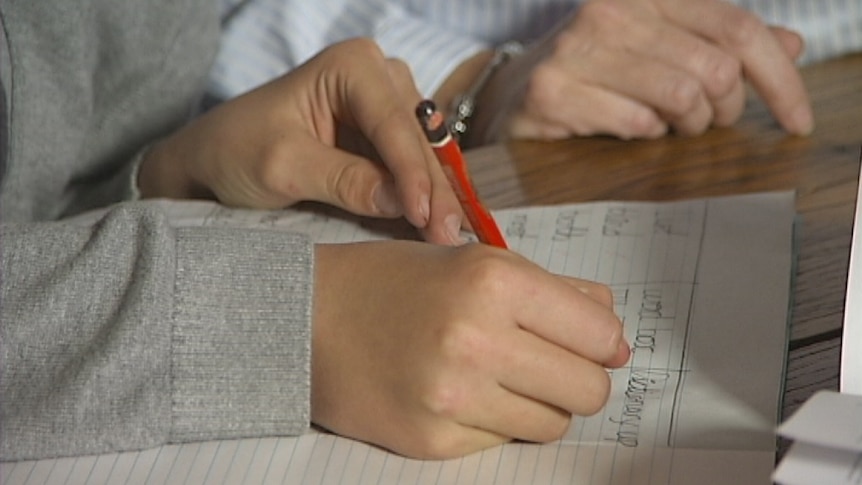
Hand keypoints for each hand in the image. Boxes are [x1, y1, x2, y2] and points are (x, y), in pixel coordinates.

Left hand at [139, 39, 464, 244]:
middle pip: (418, 140)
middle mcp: (378, 78)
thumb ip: (344, 180)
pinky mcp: (385, 140)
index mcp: (351, 66)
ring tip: (448, 238)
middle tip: (451, 237)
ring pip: (424, 156)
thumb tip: (401, 202)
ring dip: (435, 197)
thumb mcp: (283, 168)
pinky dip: (424, 198)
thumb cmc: (235, 152)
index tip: (427, 217)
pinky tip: (436, 227)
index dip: (413, 173)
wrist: (213, 163)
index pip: (392, 123)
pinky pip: (414, 169)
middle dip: (434, 190)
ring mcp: (386, 108)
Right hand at [311, 240, 629, 458]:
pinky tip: (460, 394)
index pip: (600, 334)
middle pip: (589, 390)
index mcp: (493, 282)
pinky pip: (502, 441)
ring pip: (552, 424)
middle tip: (549, 364)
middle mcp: (476, 339)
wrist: (308, 320)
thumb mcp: (471, 262)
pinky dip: (494, 420)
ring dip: (537, 403)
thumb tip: (612, 328)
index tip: (591, 343)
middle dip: (578, 379)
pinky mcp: (433, 440)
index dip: (602, 341)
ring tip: (499, 376)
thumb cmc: (393, 283)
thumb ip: (551, 290)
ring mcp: (453, 397)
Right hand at [448, 0, 811, 145]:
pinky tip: (627, 130)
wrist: (510, 93)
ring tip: (667, 127)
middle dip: (724, 111)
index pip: (737, 27)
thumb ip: (719, 43)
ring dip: (684, 126)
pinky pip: (634, 125)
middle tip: (707, 124)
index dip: (780, 79)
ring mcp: (577, 51)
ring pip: (680, 99)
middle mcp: (611, 12)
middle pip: (714, 70)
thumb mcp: (659, 46)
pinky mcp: (552, 94)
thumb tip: (789, 44)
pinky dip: (644, 137)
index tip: (798, 120)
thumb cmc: (594, 71)